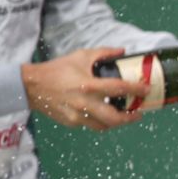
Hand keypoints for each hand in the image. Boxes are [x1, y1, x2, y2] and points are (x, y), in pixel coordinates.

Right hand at [23, 47, 148, 130]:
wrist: (31, 86)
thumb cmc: (57, 69)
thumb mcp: (81, 56)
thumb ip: (104, 53)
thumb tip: (123, 51)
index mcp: (89, 85)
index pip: (119, 89)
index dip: (136, 90)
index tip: (147, 90)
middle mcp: (84, 103)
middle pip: (114, 118)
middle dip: (130, 118)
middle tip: (139, 113)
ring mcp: (77, 115)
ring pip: (104, 126)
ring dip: (116, 123)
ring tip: (124, 116)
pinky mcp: (71, 122)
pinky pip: (90, 125)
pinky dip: (100, 121)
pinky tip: (103, 114)